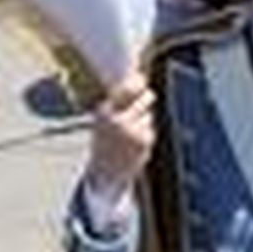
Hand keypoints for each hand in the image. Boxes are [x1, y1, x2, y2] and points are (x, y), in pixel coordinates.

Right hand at [86, 70, 155, 199]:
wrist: (104, 175)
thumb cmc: (103, 144)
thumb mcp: (103, 122)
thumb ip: (116, 105)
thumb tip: (134, 82)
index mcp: (105, 113)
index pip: (126, 89)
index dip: (136, 81)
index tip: (142, 77)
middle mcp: (120, 120)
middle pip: (145, 98)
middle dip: (146, 97)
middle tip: (147, 96)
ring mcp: (134, 130)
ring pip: (148, 115)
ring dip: (143, 120)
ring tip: (130, 133)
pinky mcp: (145, 140)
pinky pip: (149, 129)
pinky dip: (145, 134)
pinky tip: (134, 143)